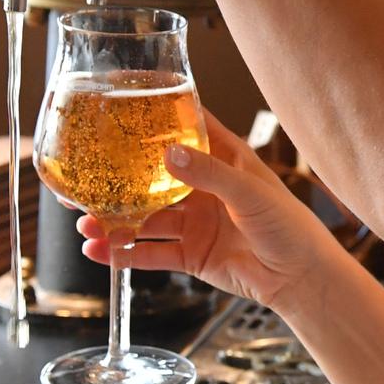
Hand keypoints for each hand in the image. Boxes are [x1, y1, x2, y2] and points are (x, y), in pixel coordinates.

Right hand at [78, 111, 341, 313]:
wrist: (300, 279)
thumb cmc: (290, 226)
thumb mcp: (250, 192)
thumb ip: (210, 174)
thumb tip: (169, 154)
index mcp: (223, 160)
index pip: (185, 129)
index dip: (155, 117)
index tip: (118, 105)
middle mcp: (204, 188)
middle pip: (152, 178)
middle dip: (117, 178)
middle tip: (83, 178)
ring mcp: (195, 222)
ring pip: (145, 218)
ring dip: (114, 219)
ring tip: (84, 221)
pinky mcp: (191, 255)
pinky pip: (151, 253)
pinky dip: (124, 254)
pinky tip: (99, 251)